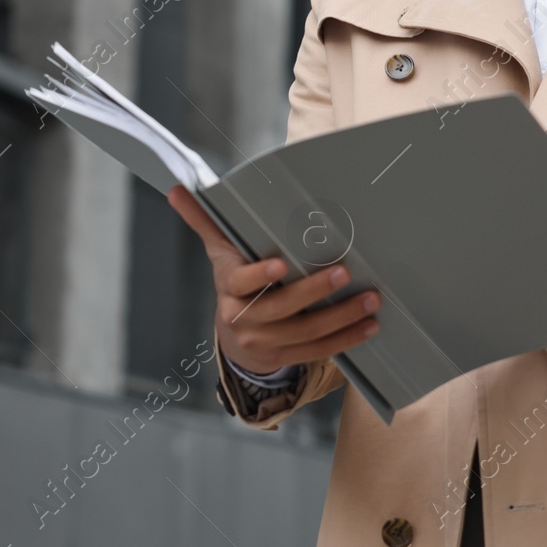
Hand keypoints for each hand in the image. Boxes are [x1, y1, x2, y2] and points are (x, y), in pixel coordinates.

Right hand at [167, 185, 380, 375]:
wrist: (234, 338)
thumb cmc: (235, 282)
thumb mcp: (219, 252)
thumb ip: (205, 221)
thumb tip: (176, 189)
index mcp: (228, 288)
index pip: (241, 283)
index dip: (259, 276)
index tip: (281, 264)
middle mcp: (243, 319)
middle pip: (280, 309)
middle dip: (313, 291)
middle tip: (343, 272)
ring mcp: (265, 342)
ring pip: (305, 333)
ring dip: (341, 317)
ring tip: (370, 299)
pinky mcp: (286, 357)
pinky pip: (318, 351)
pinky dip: (347, 339)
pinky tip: (369, 326)